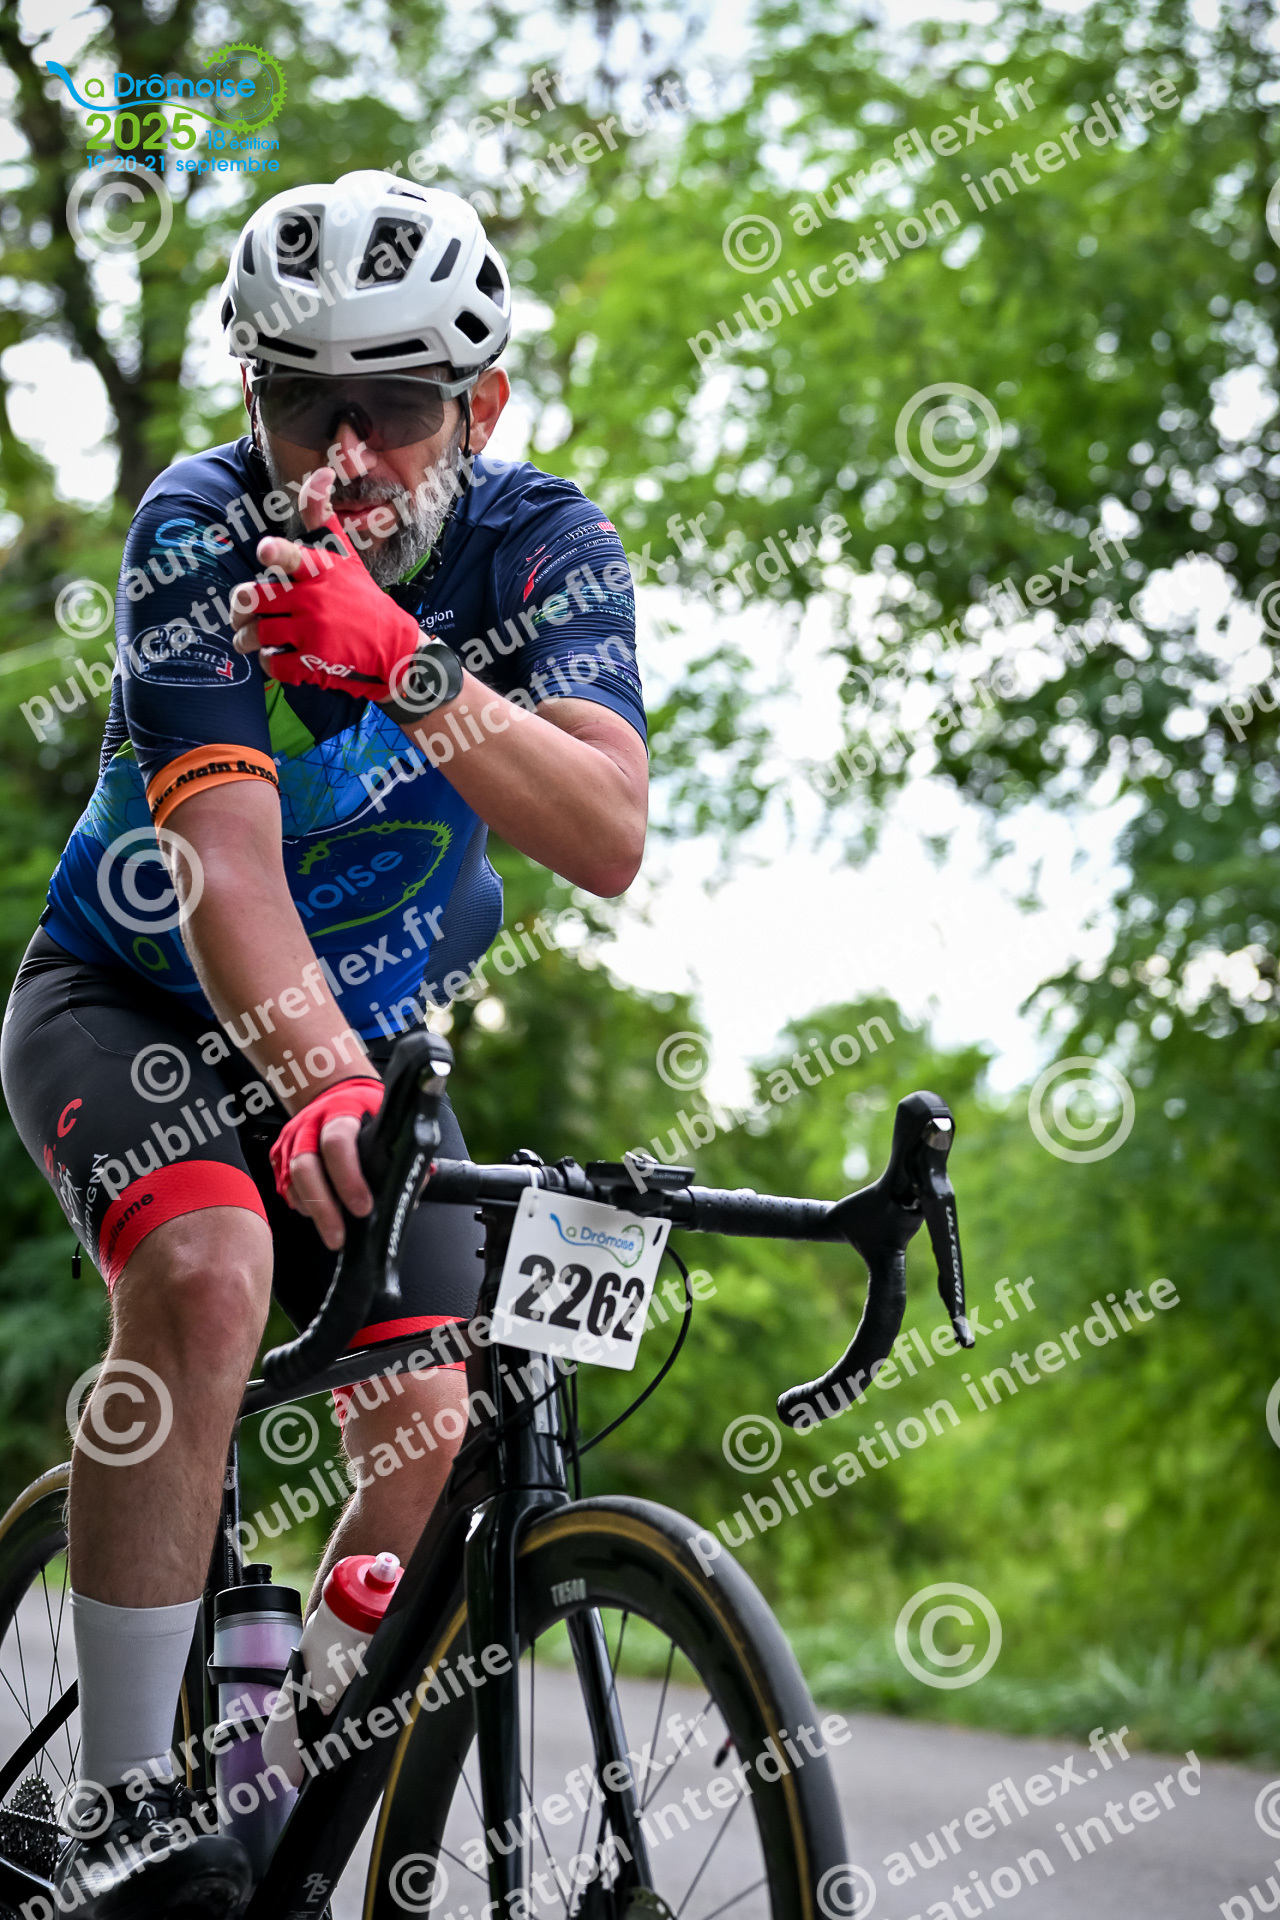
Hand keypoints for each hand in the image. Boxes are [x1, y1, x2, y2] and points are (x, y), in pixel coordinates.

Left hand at [230, 468, 423, 698]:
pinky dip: (269, 662)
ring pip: (257, 633)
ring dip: (246, 639)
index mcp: (320, 571)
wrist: (393, 646)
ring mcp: (315, 632)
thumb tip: (321, 469)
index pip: (295, 557)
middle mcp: (315, 599)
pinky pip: (274, 662)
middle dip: (239, 608)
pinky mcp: (315, 662)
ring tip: (246, 640)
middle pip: (256, 598)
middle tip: (239, 614)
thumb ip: (322, 516)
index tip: (264, 551)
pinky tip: (276, 657)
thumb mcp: (344, 555)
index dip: (277, 553)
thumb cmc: (360, 597)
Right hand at [270, 1076, 384, 1250]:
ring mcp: (290, 1141)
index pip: (336, 1142)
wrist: (333, 1093)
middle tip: (340, 1236)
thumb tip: (415, 1184)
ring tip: (333, 1234)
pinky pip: (284, 1186)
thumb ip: (400, 1149)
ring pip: (290, 1180)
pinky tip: (318, 1217)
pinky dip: (301, 1205)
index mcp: (339, 1111)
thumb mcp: (386, 1116)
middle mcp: (308, 1125)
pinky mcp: (279, 1156)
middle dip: (323, 1206)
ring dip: (312, 1211)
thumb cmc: (364, 1110)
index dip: (349, 1177)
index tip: (364, 1207)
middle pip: (305, 1166)